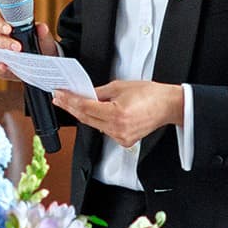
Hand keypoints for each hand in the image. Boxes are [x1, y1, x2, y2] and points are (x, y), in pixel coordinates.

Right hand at [0, 13, 60, 83]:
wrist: (44, 64)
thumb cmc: (40, 46)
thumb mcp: (44, 39)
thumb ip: (42, 33)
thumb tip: (42, 28)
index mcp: (5, 27)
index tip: (9, 29)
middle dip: (3, 42)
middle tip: (17, 47)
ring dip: (0, 55)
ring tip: (13, 59)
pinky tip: (6, 68)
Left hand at [53, 80, 183, 147]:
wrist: (168, 105)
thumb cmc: (150, 94)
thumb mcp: (120, 87)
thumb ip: (99, 92)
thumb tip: (83, 93)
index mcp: (117, 114)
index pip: (85, 108)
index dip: (69, 100)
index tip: (59, 94)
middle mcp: (118, 129)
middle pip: (86, 118)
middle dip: (71, 107)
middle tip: (60, 98)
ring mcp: (121, 137)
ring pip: (94, 125)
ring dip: (84, 114)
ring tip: (75, 102)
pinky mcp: (124, 141)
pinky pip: (104, 130)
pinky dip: (98, 121)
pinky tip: (95, 112)